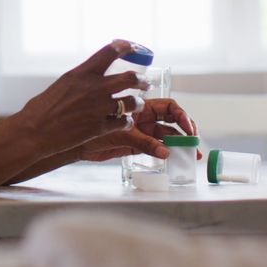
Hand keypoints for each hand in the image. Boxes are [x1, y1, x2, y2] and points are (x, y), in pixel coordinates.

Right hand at [16, 40, 148, 158]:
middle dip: (141, 80)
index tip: (132, 46)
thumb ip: (79, 81)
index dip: (125, 47)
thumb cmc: (40, 110)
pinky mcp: (100, 127)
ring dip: (137, 103)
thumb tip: (89, 81)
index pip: (110, 52)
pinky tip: (124, 122)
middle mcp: (94, 88)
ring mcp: (99, 108)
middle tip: (145, 83)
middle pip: (129, 78)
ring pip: (132, 102)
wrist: (33, 132)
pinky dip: (126, 122)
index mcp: (81, 74)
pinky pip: (124, 122)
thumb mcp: (61, 85)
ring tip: (137, 105)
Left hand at [73, 98, 199, 161]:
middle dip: (186, 130)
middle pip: (172, 121)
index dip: (181, 115)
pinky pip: (156, 149)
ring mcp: (140, 132)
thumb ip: (142, 142)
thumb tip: (165, 151)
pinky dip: (166, 154)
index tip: (188, 127)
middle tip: (193, 142)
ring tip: (191, 156)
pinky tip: (174, 159)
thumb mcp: (119, 133)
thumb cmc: (90, 128)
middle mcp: (143, 117)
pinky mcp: (135, 146)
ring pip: (166, 136)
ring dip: (179, 144)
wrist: (73, 142)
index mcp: (140, 106)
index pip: (168, 106)